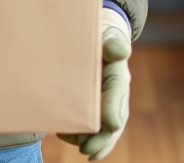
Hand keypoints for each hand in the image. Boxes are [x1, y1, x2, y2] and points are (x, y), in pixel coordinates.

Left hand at [58, 7, 131, 160]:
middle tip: (88, 151)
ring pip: (103, 127)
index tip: (111, 124)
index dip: (114, 107)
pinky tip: (65, 136)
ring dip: (91, 141)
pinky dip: (79, 135)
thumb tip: (119, 50)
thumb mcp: (104, 33)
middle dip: (103, 138)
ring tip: (79, 148)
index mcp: (117, 71)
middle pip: (114, 118)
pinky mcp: (90, 106)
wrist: (92, 37)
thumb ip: (112, 41)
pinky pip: (90, 126)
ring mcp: (104, 100)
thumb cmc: (97, 35)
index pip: (118, 90)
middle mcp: (114, 91)